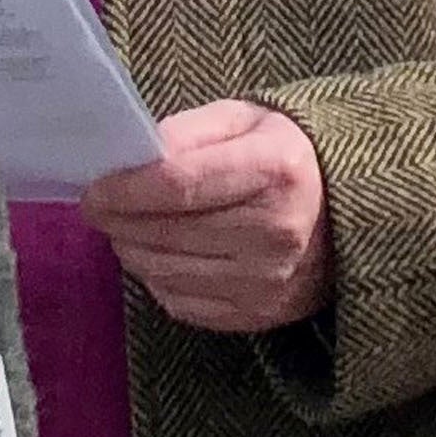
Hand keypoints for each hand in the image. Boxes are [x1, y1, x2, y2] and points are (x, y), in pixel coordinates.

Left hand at [80, 101, 332, 334]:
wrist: (344, 215)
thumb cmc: (282, 157)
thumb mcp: (243, 121)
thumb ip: (186, 132)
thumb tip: (130, 159)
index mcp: (275, 171)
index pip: (178, 184)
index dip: (124, 190)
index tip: (92, 189)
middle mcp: (276, 232)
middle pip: (165, 233)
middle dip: (117, 221)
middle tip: (99, 207)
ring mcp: (269, 281)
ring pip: (165, 272)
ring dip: (131, 250)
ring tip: (126, 229)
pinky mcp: (260, 315)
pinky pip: (181, 303)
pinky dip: (157, 280)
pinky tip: (159, 256)